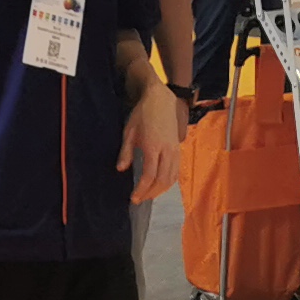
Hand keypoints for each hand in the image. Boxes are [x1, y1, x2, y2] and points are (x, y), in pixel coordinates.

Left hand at [119, 89, 182, 204]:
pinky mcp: (179, 149)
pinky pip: (176, 171)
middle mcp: (167, 150)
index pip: (149, 175)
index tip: (133, 198)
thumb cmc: (142, 114)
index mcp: (153, 146)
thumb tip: (121, 169)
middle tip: (139, 199)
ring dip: (160, 190)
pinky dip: (168, 182)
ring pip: (171, 178)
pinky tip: (159, 185)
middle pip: (162, 180)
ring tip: (148, 195)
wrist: (161, 100)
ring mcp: (175, 150)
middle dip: (150, 193)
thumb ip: (126, 151)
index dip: (142, 189)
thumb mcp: (129, 131)